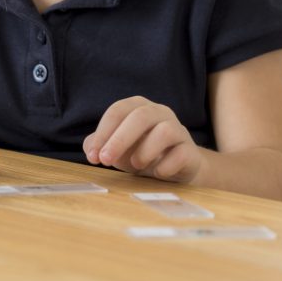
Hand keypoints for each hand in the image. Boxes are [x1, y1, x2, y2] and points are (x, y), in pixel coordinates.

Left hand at [83, 96, 202, 182]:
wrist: (176, 168)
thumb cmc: (141, 153)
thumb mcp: (117, 148)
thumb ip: (99, 145)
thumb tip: (91, 149)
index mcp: (138, 107)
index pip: (117, 111)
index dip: (103, 133)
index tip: (93, 156)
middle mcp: (159, 112)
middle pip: (140, 116)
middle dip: (119, 139)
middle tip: (105, 160)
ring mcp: (178, 129)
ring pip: (164, 131)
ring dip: (145, 151)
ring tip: (136, 165)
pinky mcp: (190, 150)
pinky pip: (181, 154)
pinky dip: (165, 166)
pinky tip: (157, 173)